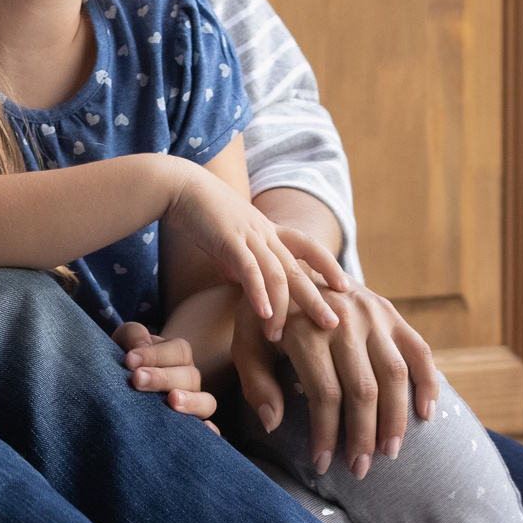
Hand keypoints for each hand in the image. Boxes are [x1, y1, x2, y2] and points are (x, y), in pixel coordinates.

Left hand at [116, 320, 217, 429]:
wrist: (117, 387)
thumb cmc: (124, 362)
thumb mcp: (124, 341)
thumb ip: (134, 335)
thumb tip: (141, 346)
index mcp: (177, 356)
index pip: (179, 351)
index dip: (155, 354)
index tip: (130, 359)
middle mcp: (189, 379)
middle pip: (190, 376)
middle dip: (163, 377)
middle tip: (138, 379)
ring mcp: (193, 403)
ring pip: (206, 402)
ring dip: (191, 401)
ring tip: (172, 400)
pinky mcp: (190, 427)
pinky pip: (209, 430)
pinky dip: (211, 430)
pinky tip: (207, 430)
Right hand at [161, 166, 333, 330]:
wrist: (179, 186)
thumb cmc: (200, 211)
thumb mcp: (226, 238)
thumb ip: (235, 260)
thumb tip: (237, 280)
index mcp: (267, 230)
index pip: (308, 246)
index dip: (328, 264)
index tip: (344, 286)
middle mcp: (265, 233)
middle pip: (299, 269)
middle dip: (317, 298)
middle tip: (334, 323)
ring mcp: (250, 236)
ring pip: (278, 275)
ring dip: (282, 309)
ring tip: (280, 337)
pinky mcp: (229, 241)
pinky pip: (250, 270)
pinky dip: (258, 294)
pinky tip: (264, 315)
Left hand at [230, 280, 441, 479]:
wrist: (290, 267)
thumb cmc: (266, 319)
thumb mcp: (246, 345)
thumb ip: (256, 384)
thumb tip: (273, 424)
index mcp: (305, 330)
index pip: (325, 394)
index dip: (327, 434)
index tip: (323, 465)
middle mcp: (343, 320)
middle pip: (363, 389)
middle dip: (363, 436)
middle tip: (361, 470)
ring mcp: (372, 315)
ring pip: (393, 374)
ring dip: (396, 418)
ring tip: (390, 452)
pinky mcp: (391, 313)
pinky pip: (419, 350)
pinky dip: (428, 382)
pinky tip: (426, 415)